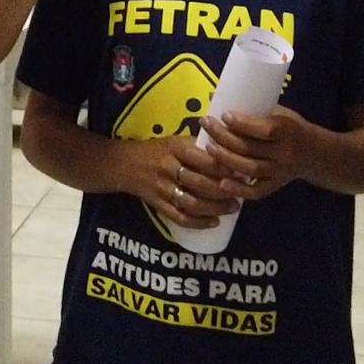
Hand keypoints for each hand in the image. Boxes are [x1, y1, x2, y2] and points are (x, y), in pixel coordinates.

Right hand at [111, 134, 241, 226]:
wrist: (122, 164)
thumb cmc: (154, 151)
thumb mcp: (174, 141)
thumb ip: (197, 146)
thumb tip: (230, 149)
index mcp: (176, 148)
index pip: (205, 160)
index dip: (225, 169)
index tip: (241, 173)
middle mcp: (169, 167)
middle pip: (201, 183)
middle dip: (224, 191)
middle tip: (241, 195)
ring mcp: (162, 187)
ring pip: (192, 202)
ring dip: (215, 208)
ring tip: (232, 209)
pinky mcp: (156, 203)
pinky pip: (179, 216)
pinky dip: (197, 222)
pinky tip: (213, 223)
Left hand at [200, 107, 316, 201]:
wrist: (313, 152)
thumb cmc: (289, 127)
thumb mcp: (280, 113)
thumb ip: (255, 110)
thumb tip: (217, 96)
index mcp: (287, 130)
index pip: (264, 130)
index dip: (243, 124)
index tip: (224, 115)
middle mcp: (284, 153)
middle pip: (250, 148)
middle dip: (224, 137)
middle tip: (206, 125)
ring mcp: (279, 171)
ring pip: (250, 168)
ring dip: (226, 159)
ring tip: (209, 147)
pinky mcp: (275, 186)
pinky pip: (256, 191)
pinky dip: (239, 189)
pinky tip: (222, 182)